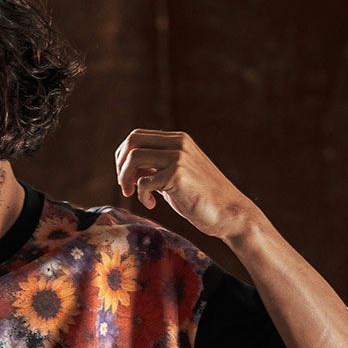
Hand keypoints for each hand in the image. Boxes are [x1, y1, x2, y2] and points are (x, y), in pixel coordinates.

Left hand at [113, 128, 259, 244]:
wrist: (228, 212)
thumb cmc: (200, 198)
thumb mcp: (175, 176)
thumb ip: (156, 168)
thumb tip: (129, 170)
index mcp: (177, 140)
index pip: (137, 136)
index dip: (122, 156)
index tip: (125, 177)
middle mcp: (178, 144)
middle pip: (132, 142)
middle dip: (120, 165)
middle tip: (125, 187)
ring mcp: (178, 157)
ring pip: (134, 158)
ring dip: (126, 179)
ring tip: (133, 194)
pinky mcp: (177, 175)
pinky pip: (144, 182)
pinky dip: (141, 196)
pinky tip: (152, 204)